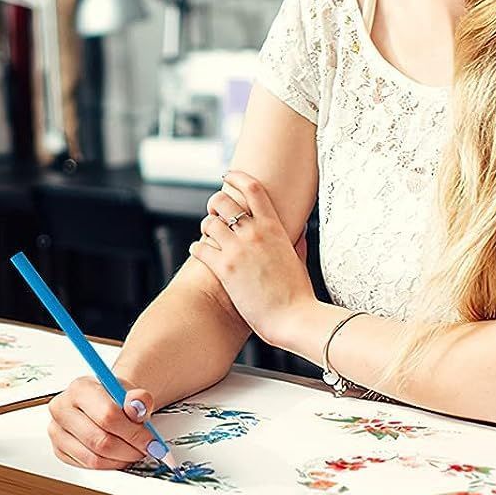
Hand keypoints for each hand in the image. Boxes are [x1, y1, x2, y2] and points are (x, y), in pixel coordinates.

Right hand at [46, 375, 156, 470]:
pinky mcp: (59, 449)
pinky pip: (86, 466)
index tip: (151, 441)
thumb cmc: (114, 397)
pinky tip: (118, 455)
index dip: (134, 433)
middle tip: (146, 450)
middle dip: (129, 450)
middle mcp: (62, 408)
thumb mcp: (131, 392)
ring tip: (133, 452)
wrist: (104, 400)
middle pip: (100, 441)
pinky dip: (108, 465)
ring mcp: (57, 430)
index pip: (108, 416)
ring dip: (120, 460)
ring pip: (93, 458)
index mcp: (80, 388)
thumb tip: (138, 408)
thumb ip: (139, 398)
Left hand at [188, 169, 315, 347]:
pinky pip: (199, 248)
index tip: (228, 176)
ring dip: (205, 227)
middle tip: (214, 212)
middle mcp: (254, 233)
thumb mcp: (299, 261)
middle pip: (223, 201)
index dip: (236, 177)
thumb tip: (300, 232)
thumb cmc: (298, 294)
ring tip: (207, 236)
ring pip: (208, 223)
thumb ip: (297, 243)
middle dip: (214, 204)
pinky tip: (198, 253)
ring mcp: (238, 250)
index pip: (253, 188)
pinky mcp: (224, 269)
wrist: (294, 317)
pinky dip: (195, 248)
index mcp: (274, 228)